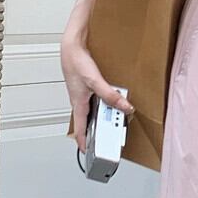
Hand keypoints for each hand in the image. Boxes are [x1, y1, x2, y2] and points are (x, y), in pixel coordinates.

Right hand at [61, 33, 133, 152]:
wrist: (72, 44)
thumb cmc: (75, 62)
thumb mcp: (95, 81)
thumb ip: (110, 95)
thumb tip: (125, 107)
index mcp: (78, 104)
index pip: (80, 129)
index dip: (83, 142)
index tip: (88, 153)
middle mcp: (80, 101)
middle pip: (90, 122)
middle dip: (99, 131)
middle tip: (110, 138)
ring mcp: (83, 94)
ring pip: (94, 111)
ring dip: (104, 117)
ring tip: (115, 122)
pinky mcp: (88, 86)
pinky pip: (98, 100)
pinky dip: (106, 104)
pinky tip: (114, 101)